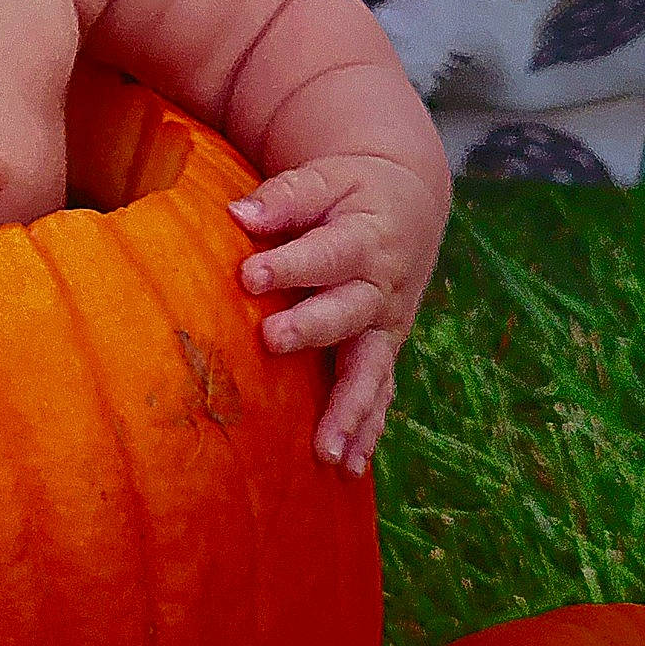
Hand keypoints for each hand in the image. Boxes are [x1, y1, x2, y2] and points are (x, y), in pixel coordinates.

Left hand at [228, 153, 448, 477]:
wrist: (406, 201)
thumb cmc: (351, 189)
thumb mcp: (325, 178)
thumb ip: (285, 197)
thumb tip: (238, 214)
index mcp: (366, 239)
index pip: (326, 254)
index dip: (288, 265)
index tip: (247, 275)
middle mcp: (381, 289)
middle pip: (347, 313)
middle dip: (312, 328)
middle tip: (272, 341)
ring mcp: (385, 326)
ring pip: (370, 371)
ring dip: (349, 411)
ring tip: (326, 451)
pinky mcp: (382, 349)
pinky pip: (379, 393)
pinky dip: (367, 429)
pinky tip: (348, 467)